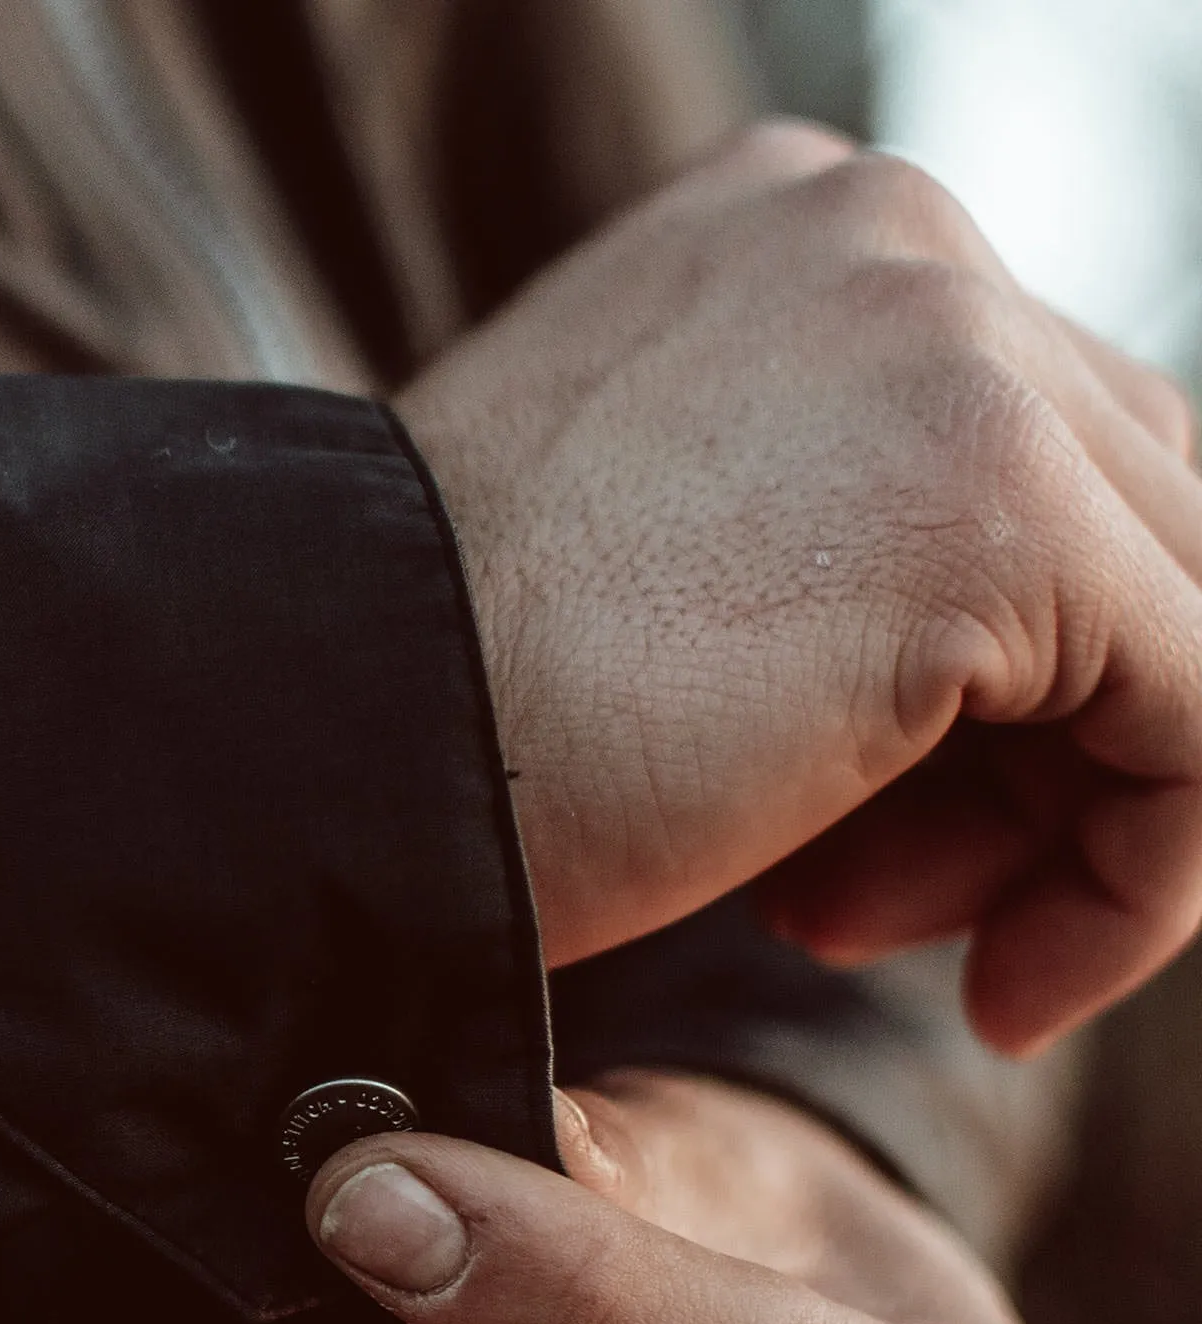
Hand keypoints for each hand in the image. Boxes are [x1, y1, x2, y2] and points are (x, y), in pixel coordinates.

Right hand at [396, 120, 1201, 1053]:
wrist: (304, 761)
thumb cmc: (428, 720)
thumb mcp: (656, 586)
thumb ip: (836, 555)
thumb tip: (1005, 678)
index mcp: (791, 236)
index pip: (1031, 456)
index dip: (1006, 689)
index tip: (884, 867)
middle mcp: (884, 236)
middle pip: (1129, 521)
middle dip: (1044, 760)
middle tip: (893, 924)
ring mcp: (943, 345)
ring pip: (1183, 613)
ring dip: (1078, 826)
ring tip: (908, 949)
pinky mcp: (988, 498)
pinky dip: (1142, 877)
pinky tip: (1009, 992)